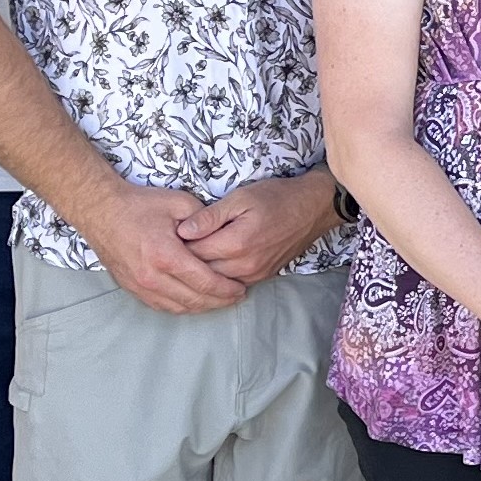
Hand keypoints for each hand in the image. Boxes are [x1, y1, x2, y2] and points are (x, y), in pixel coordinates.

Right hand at [71, 182, 248, 313]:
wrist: (100, 211)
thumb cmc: (139, 205)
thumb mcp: (178, 203)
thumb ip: (205, 221)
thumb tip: (224, 236)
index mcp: (166, 255)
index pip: (205, 282)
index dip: (227, 288)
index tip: (241, 288)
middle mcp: (151, 276)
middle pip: (195, 299)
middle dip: (220, 300)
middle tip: (237, 296)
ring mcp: (139, 285)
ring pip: (179, 307)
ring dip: (203, 307)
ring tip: (221, 300)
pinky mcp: (132, 288)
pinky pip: (162, 306)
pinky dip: (182, 306)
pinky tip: (196, 300)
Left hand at [178, 171, 343, 285]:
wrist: (313, 209)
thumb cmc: (277, 197)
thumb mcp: (240, 197)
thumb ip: (210, 216)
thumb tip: (181, 230)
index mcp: (237, 243)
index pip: (193, 252)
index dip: (176, 245)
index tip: (167, 235)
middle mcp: (245, 265)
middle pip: (201, 271)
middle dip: (185, 261)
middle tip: (171, 248)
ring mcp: (255, 274)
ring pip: (215, 280)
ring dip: (200, 271)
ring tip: (187, 256)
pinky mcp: (262, 277)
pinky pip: (231, 282)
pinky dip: (217, 276)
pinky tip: (209, 263)